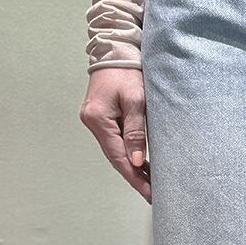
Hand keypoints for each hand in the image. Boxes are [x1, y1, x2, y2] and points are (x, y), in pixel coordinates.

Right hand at [79, 68, 151, 202]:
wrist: (115, 51)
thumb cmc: (128, 72)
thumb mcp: (136, 101)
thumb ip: (136, 132)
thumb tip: (135, 161)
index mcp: (98, 119)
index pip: (118, 157)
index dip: (135, 177)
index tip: (149, 192)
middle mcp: (92, 123)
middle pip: (115, 157)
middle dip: (135, 176)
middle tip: (153, 193)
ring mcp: (94, 121)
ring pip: (115, 151)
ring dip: (132, 166)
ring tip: (151, 182)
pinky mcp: (101, 118)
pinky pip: (115, 141)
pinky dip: (128, 153)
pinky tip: (141, 164)